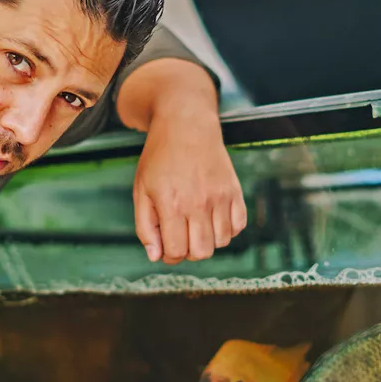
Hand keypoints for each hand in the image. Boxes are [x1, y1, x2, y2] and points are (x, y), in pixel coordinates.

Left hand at [132, 100, 245, 264]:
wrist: (186, 125)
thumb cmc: (160, 157)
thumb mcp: (142, 190)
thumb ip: (145, 226)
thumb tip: (155, 256)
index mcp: (172, 205)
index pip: (176, 251)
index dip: (169, 256)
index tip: (166, 247)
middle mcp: (199, 203)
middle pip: (201, 252)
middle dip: (188, 252)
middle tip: (181, 237)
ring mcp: (220, 197)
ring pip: (222, 242)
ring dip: (208, 241)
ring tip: (196, 225)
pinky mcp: (234, 191)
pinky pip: (238, 226)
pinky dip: (227, 229)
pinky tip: (213, 218)